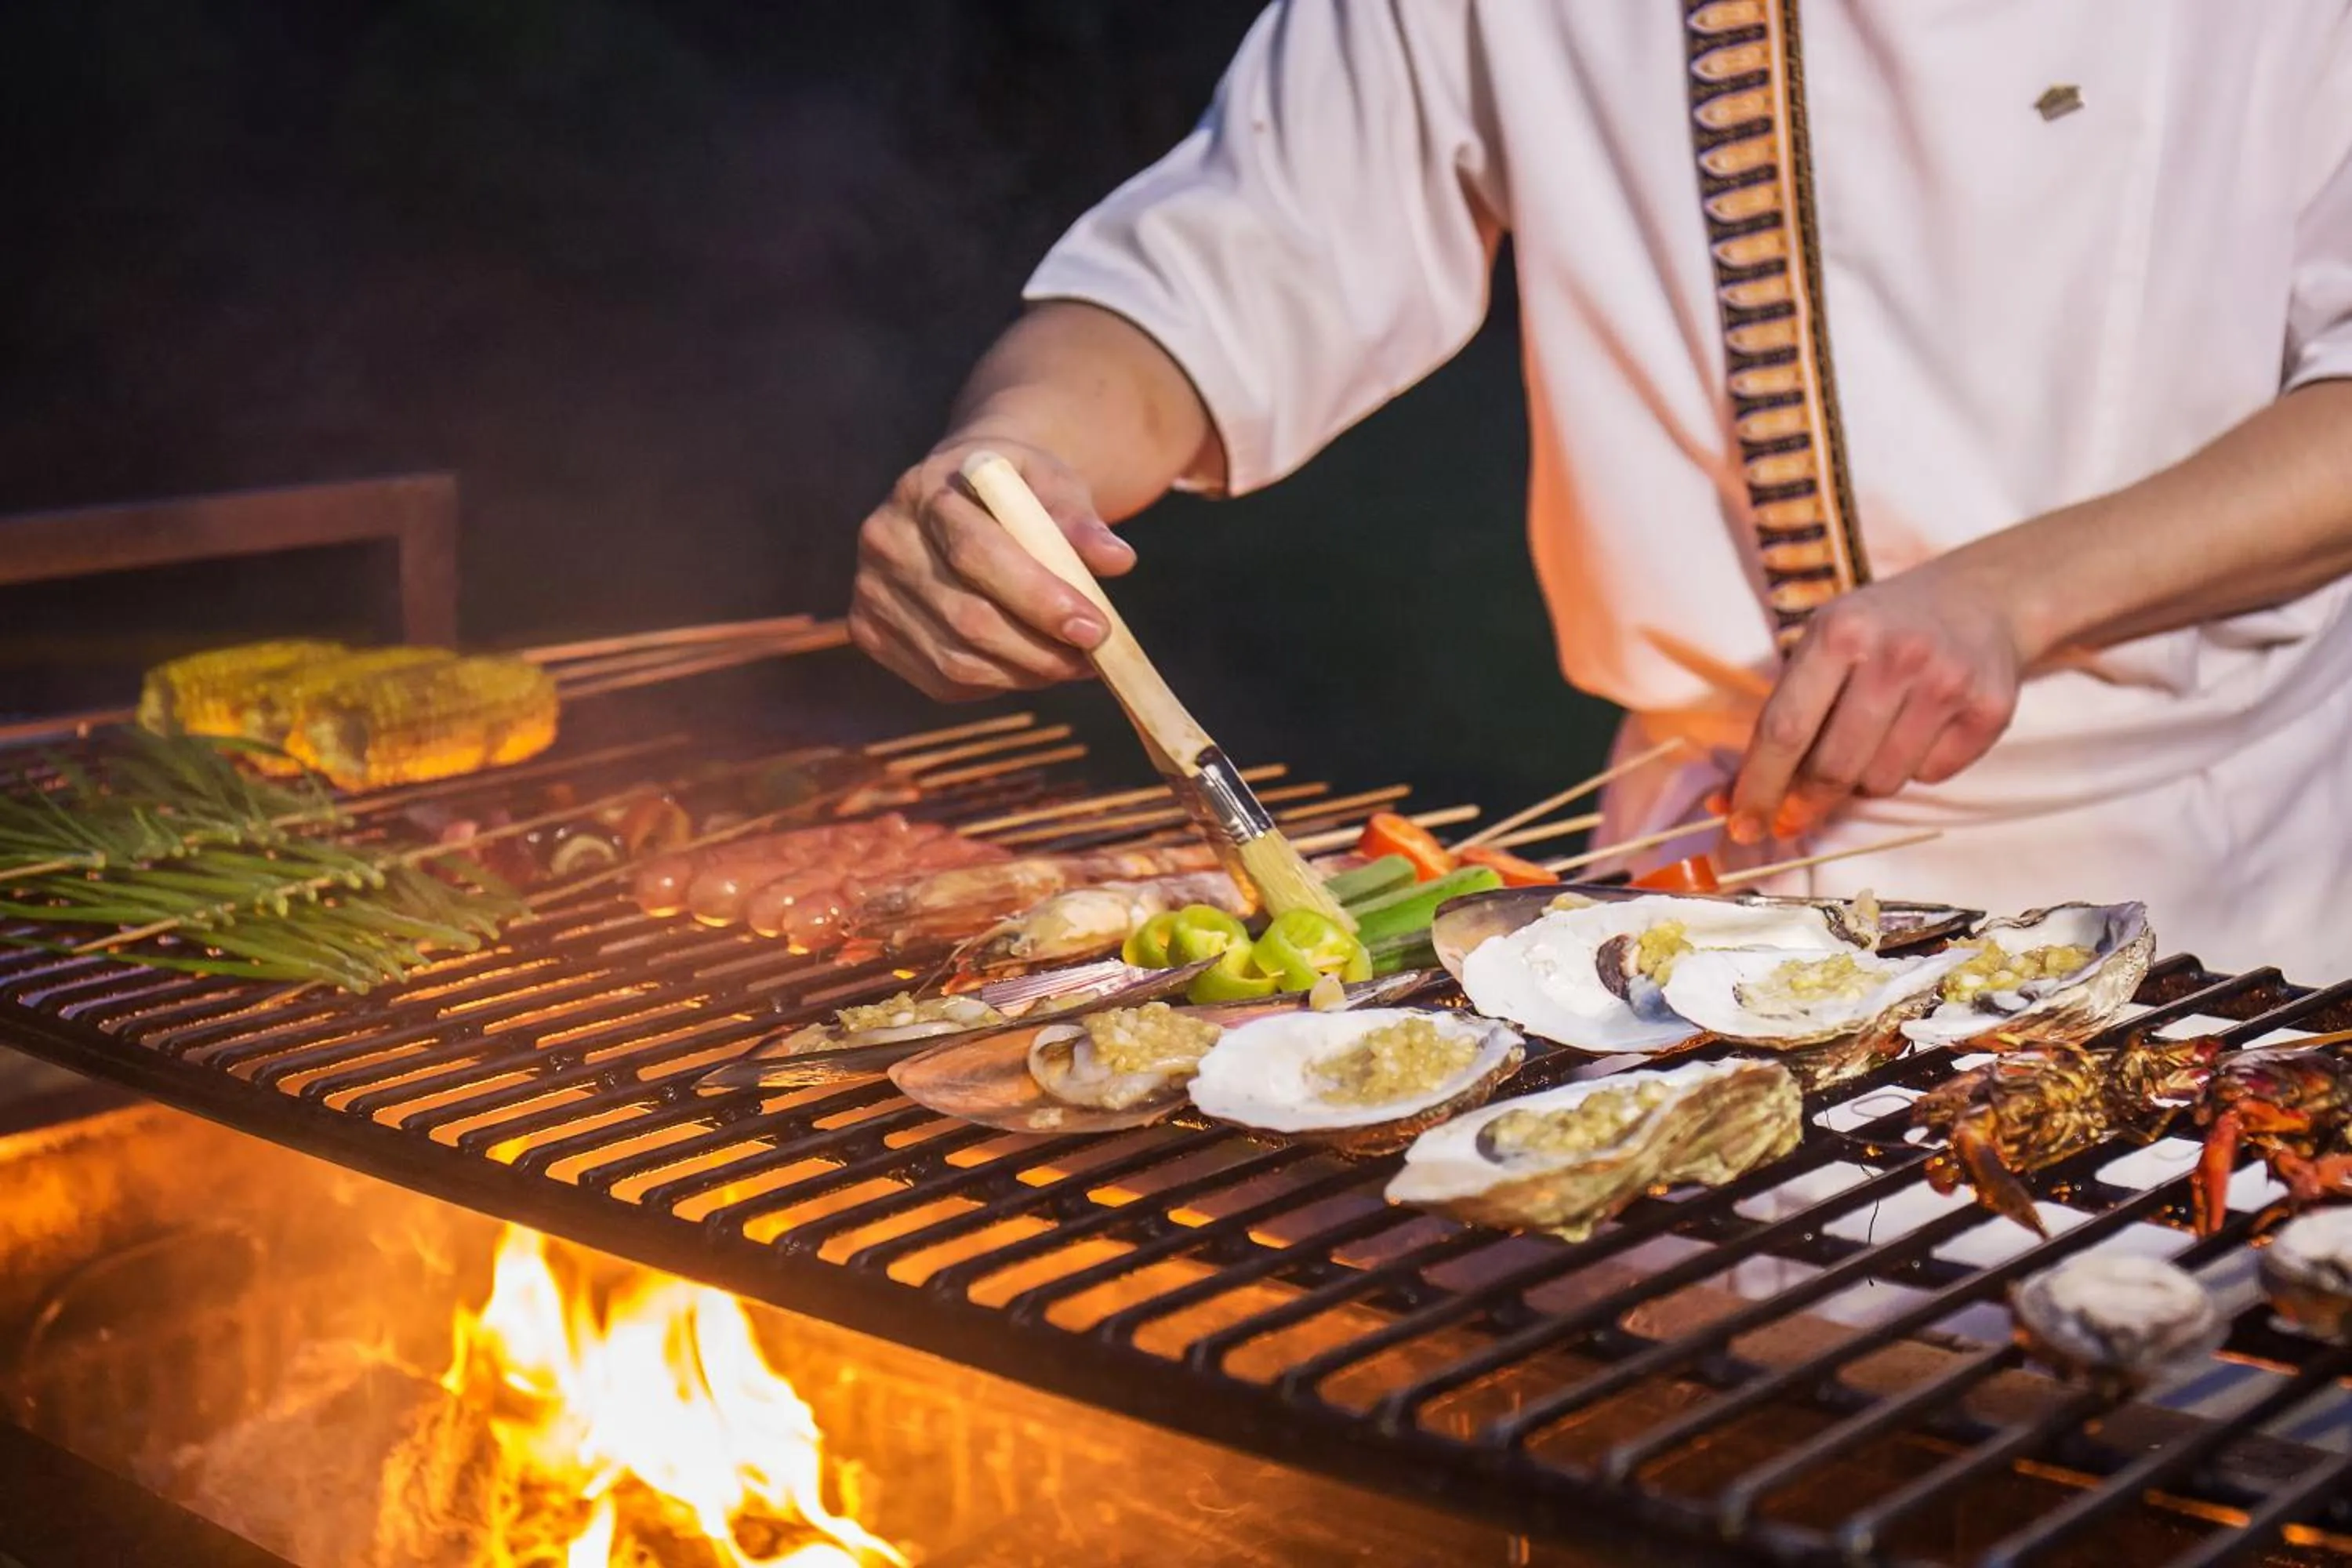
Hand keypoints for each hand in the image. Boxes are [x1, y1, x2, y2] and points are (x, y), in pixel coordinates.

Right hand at [849, 434, 1136, 700]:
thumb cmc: (1015, 491)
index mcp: (924, 489)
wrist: (962, 494)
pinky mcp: (869, 632)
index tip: (1095, 628)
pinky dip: (996, 683)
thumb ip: (1079, 520)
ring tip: (1071, 663)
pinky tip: (1028, 666)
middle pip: (966, 617)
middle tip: (1094, 656)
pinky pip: (941, 681)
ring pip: (955, 660)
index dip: (1038, 598)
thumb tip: (1118, 560)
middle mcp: (884, 540)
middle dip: (1040, 649)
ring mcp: (869, 590)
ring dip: (1025, 673)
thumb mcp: (1051, 484)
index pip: (976, 553)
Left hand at [1726, 557, 2024, 841]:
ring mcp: (1947, 683)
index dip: (1759, 786)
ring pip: (1881, 782)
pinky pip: (1930, 776)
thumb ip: (1783, 716)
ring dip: (1864, 780)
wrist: (1982, 599)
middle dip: (1805, 803)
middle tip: (1793, 816)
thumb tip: (1732, 802)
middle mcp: (1895, 655)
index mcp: (1840, 632)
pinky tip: (1919, 728)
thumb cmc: (1881, 630)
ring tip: (1872, 739)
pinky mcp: (1989, 710)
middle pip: (1833, 768)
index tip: (1743, 825)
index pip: (1785, 729)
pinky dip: (1914, 768)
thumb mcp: (1824, 645)